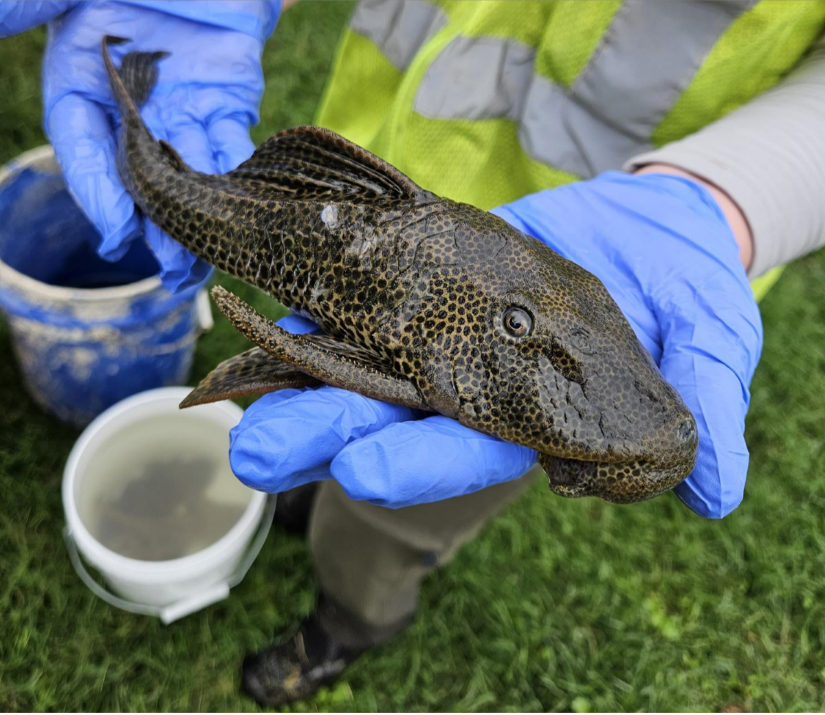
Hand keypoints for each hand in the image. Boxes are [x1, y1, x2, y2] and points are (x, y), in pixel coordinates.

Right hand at [0, 0, 279, 291]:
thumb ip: (20, 8)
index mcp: (82, 81)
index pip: (84, 148)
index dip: (98, 193)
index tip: (117, 236)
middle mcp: (132, 104)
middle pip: (141, 175)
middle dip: (158, 223)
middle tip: (174, 268)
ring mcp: (181, 105)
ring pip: (190, 171)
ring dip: (202, 215)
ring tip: (209, 257)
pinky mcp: (227, 100)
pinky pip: (233, 144)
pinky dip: (238, 175)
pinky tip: (246, 208)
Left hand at [230, 173, 760, 515]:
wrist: (656, 226)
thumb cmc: (689, 288)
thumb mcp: (713, 343)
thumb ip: (707, 411)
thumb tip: (714, 492)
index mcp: (536, 416)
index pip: (473, 451)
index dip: (421, 466)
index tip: (362, 476)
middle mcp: (478, 384)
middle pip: (394, 419)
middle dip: (326, 435)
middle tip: (254, 452)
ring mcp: (450, 332)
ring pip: (366, 363)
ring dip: (300, 380)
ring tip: (234, 404)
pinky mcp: (436, 280)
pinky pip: (373, 294)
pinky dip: (325, 305)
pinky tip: (269, 314)